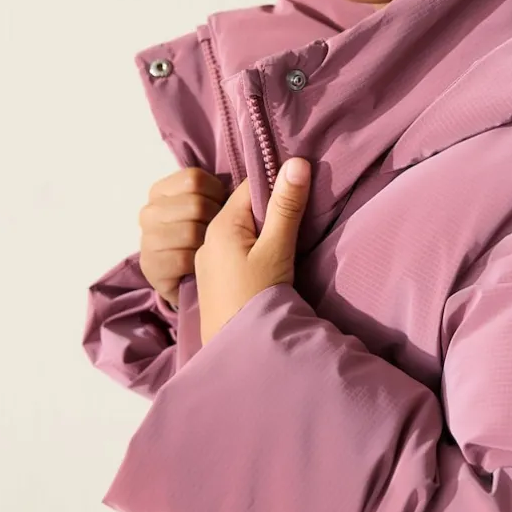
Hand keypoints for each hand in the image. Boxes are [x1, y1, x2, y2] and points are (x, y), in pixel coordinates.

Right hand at [139, 168, 227, 308]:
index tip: (221, 207)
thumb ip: (224, 189)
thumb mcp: (216, 207)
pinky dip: (197, 265)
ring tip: (207, 250)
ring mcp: (146, 239)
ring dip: (207, 244)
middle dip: (215, 221)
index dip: (217, 193)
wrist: (196, 283)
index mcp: (161, 191)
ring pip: (191, 232)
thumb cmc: (208, 238)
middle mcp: (149, 212)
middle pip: (196, 205)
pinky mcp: (150, 266)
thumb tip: (252, 177)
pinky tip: (197, 266)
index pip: (194, 179)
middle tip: (215, 234)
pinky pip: (184, 259)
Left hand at [195, 158, 311, 345]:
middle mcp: (209, 238)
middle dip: (273, 207)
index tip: (303, 188)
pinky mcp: (216, 280)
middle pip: (245, 208)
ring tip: (290, 238)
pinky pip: (236, 251)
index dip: (277, 184)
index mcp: (221, 224)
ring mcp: (209, 261)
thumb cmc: (256, 297)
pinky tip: (271, 260)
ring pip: (241, 231)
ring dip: (264, 230)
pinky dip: (255, 248)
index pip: (250, 186)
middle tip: (303, 213)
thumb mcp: (276, 249)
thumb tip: (296, 162)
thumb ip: (286, 207)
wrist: (236, 350)